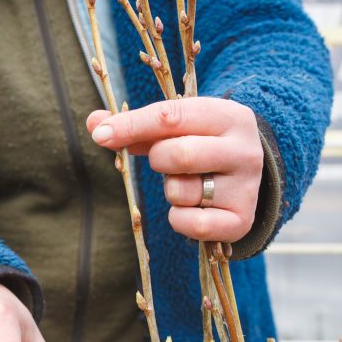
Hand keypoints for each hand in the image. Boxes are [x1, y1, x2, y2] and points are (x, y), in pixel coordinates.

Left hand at [87, 96, 262, 242]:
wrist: (247, 176)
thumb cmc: (203, 144)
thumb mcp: (178, 127)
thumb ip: (136, 125)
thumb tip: (94, 123)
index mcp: (229, 116)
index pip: (171, 116)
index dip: (130, 126)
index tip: (100, 135)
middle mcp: (245, 150)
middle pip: (177, 155)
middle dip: (158, 160)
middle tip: (165, 162)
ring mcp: (247, 187)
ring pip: (182, 192)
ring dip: (170, 191)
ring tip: (187, 183)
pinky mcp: (241, 221)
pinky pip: (194, 225)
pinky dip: (180, 220)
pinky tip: (192, 208)